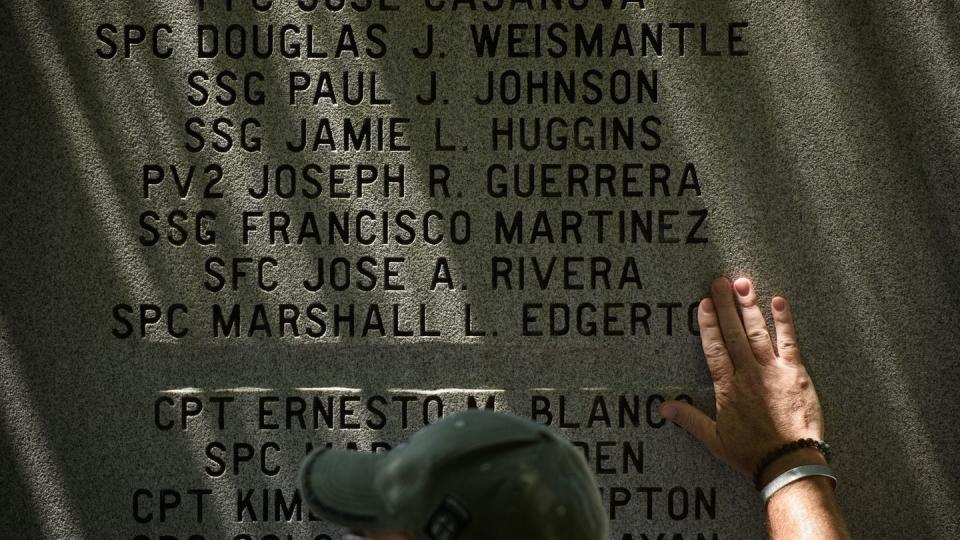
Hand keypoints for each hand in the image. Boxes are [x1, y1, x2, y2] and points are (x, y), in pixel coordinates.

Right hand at [659, 277, 825, 481]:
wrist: (789, 461)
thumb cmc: (751, 453)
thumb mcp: (714, 438)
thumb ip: (690, 418)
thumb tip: (663, 407)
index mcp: (727, 387)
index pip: (714, 348)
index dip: (708, 325)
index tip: (703, 304)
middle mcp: (748, 373)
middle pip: (734, 333)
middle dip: (725, 305)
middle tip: (719, 281)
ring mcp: (772, 370)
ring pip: (757, 332)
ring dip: (748, 306)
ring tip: (742, 283)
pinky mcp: (796, 373)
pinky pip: (790, 341)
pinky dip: (784, 321)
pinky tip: (778, 301)